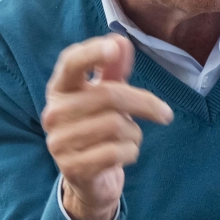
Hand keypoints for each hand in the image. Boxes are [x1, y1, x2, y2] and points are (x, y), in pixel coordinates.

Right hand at [42, 36, 173, 219]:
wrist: (87, 179)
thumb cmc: (97, 128)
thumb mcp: (105, 97)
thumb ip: (113, 70)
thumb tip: (121, 40)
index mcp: (60, 89)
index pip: (71, 63)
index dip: (92, 52)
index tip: (115, 47)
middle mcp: (54, 112)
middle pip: (110, 95)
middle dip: (145, 104)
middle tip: (165, 113)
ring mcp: (59, 141)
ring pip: (117, 126)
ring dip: (134, 133)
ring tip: (127, 138)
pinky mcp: (72, 167)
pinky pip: (117, 152)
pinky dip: (131, 153)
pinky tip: (123, 155)